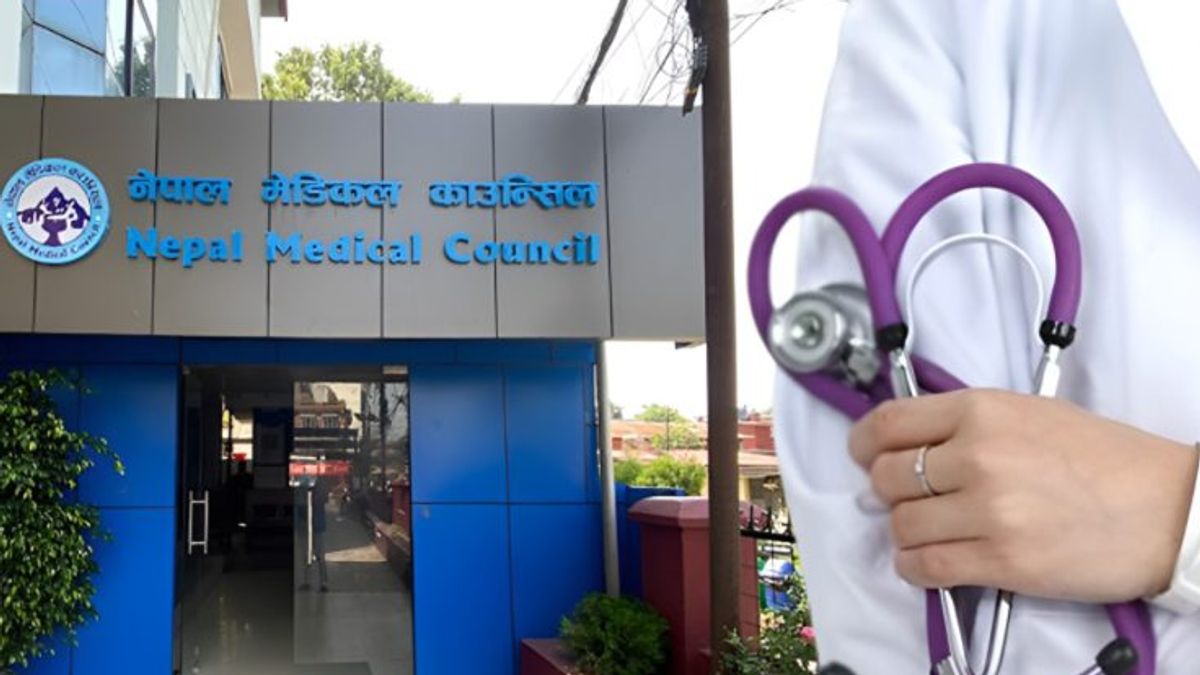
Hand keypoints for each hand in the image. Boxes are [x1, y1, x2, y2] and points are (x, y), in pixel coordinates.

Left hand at [850, 389, 1197, 602]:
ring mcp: (989, 510)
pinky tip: (929, 561)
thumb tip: (907, 443)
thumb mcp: (1030, 413)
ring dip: (906, 532)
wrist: (1168, 509)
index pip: (888, 423)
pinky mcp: (1002, 561)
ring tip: (930, 530)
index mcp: (982, 410)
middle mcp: (978, 456)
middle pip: (886, 477)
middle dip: (888, 491)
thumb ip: (966, 423)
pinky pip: (925, 567)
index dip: (864, 442)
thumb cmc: (1106, 460)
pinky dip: (916, 567)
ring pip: (902, 525)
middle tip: (909, 497)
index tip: (864, 453)